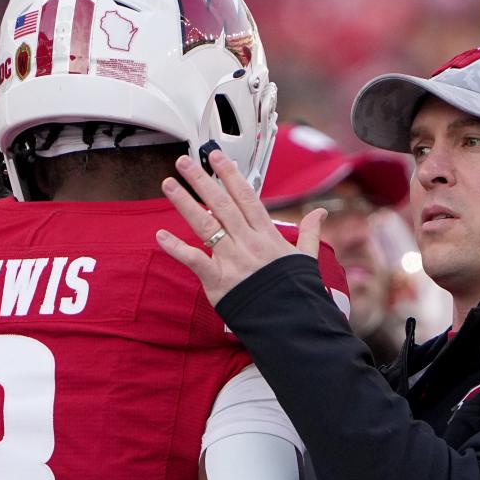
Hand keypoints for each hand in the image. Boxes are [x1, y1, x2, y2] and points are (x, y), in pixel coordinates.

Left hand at [156, 150, 325, 305]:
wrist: (290, 322)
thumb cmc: (295, 292)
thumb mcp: (306, 260)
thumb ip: (310, 233)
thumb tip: (320, 213)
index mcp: (267, 236)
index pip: (246, 197)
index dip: (230, 175)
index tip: (216, 156)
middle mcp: (248, 243)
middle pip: (222, 204)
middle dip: (202, 180)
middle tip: (185, 161)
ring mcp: (232, 260)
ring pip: (206, 225)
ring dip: (185, 203)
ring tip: (169, 184)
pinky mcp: (219, 281)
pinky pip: (194, 261)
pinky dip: (176, 249)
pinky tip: (160, 236)